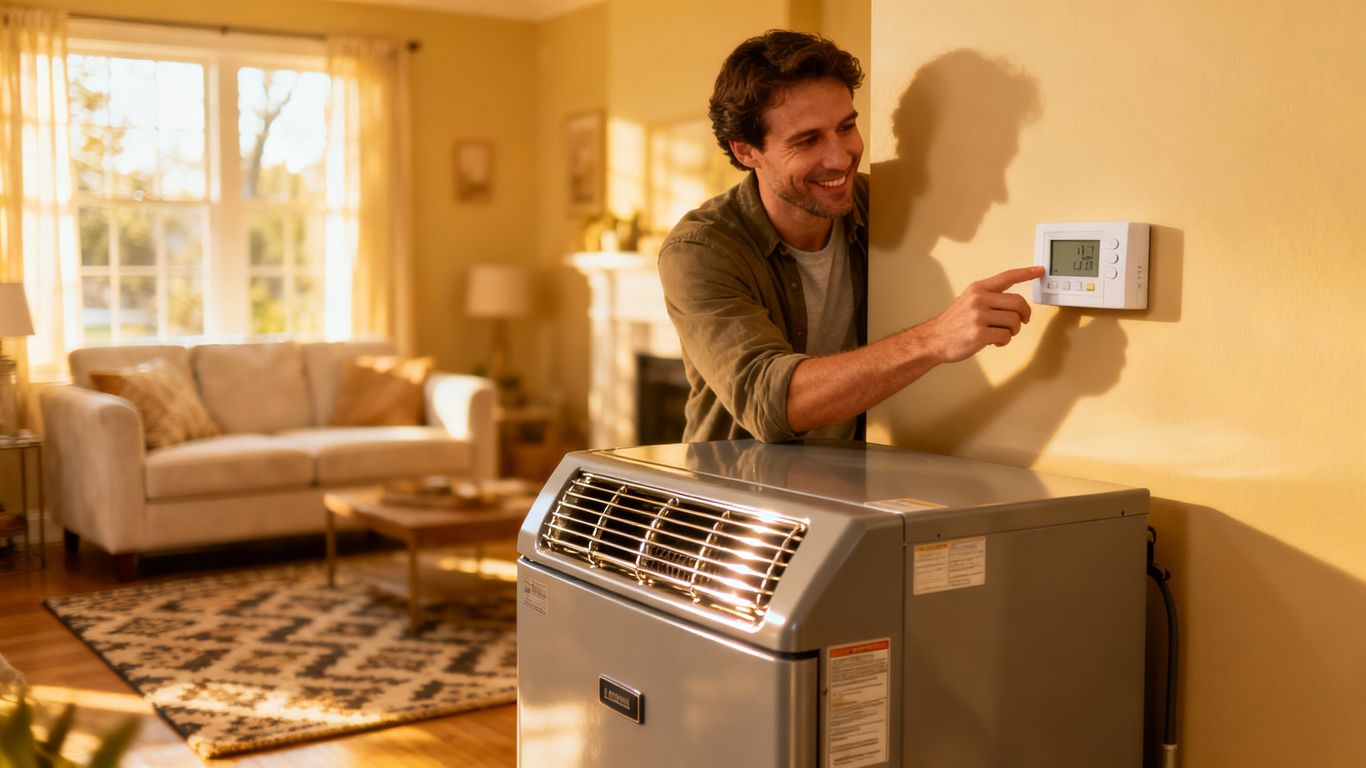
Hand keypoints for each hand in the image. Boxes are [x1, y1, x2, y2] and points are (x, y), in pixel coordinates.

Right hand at [918, 265, 1043, 363]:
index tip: (1039, 270)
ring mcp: (979, 316)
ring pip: (1014, 321)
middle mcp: (979, 299)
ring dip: (1013, 330)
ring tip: (1002, 333)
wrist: (934, 339)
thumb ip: (989, 298)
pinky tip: (995, 342)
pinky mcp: (979, 333)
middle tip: (1023, 321)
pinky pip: (1006, 336)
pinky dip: (1004, 341)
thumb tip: (1015, 304)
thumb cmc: (954, 323)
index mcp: (978, 289)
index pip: (1007, 277)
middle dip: (1024, 314)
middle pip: (1018, 302)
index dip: (1026, 273)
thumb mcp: (968, 301)